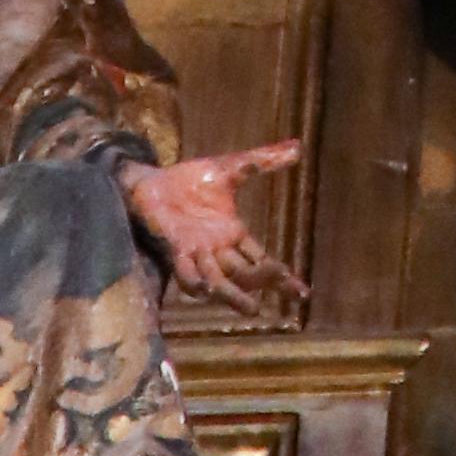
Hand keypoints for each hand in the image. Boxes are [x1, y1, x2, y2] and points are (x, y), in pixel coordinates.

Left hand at [124, 140, 306, 314]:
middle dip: (265, 280)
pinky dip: (195, 281)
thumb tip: (297, 147)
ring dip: (234, 295)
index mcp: (233, 234)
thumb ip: (261, 161)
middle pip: (245, 273)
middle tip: (283, 282)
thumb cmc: (189, 180)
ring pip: (220, 280)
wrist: (152, 182)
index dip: (282, 277)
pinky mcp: (176, 248)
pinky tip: (206, 288)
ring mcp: (197, 252)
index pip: (262, 260)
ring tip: (253, 308)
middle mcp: (218, 249)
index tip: (303, 293)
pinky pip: (186, 272)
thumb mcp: (230, 168)